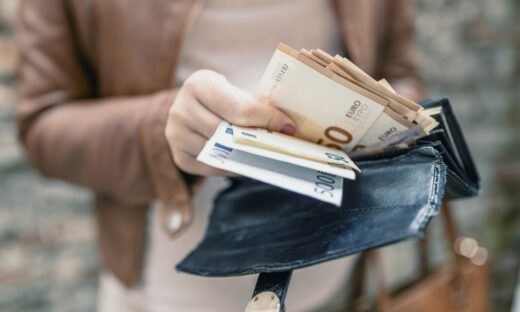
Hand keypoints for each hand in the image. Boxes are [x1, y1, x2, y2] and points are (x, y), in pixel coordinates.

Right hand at [165, 70, 295, 175]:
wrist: (194, 109)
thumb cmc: (224, 99)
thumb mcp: (235, 91)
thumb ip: (256, 105)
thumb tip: (288, 127)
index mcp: (199, 84)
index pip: (241, 108)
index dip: (268, 119)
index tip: (289, 127)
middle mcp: (181, 108)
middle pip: (229, 133)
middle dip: (259, 139)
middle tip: (283, 144)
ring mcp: (176, 135)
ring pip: (221, 152)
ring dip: (247, 155)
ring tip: (267, 153)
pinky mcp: (179, 157)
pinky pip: (213, 167)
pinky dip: (232, 167)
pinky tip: (245, 161)